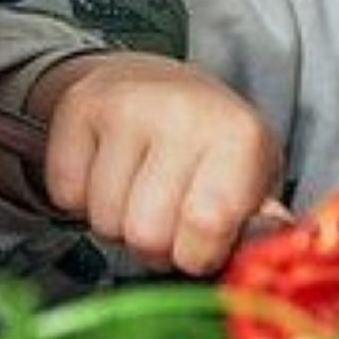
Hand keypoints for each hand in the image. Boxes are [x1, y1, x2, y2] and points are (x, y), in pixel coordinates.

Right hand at [32, 56, 282, 276]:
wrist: (155, 83)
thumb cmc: (209, 144)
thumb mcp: (253, 179)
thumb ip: (260, 221)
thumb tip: (273, 236)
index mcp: (239, 135)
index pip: (206, 228)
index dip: (198, 256)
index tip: (202, 243)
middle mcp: (183, 112)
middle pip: (147, 234)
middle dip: (155, 245)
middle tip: (166, 216)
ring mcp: (126, 106)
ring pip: (104, 221)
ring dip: (118, 224)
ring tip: (138, 193)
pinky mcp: (79, 107)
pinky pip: (66, 195)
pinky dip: (81, 200)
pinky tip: (107, 173)